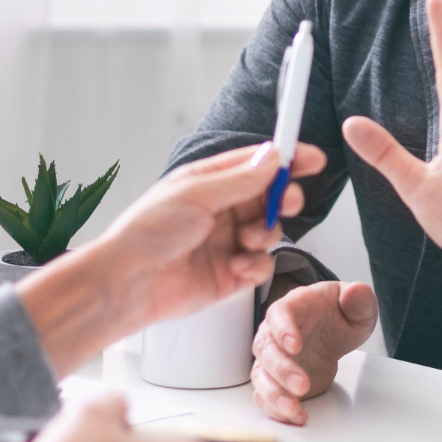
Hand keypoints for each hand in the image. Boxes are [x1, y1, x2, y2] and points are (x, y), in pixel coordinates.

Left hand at [18, 141, 327, 375]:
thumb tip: (273, 157)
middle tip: (286, 201)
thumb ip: (240, 178)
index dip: (287, 159)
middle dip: (284, 198)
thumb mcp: (196, 194)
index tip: (313, 159)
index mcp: (209, 183)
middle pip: (270, 197)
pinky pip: (261, 265)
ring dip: (267, 234)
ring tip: (249, 239)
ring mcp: (227, 242)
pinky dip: (256, 265)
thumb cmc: (146, 233)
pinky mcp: (230, 275)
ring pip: (271, 231)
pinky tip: (239, 266)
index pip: (257, 164)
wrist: (128, 284)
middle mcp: (220, 210)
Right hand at [251, 280, 378, 424]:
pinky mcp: (275, 381)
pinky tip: (296, 415)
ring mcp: (272, 358)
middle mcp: (275, 332)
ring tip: (294, 408)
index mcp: (294, 307)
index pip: (280, 313)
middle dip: (281, 369)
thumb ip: (359, 299)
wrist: (333, 332)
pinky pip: (266, 395)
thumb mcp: (358, 305)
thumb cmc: (339, 314)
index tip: (295, 345)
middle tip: (302, 385)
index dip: (284, 329)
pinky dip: (277, 409)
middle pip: (265, 348)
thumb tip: (356, 291)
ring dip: (274, 393)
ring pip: (260, 375)